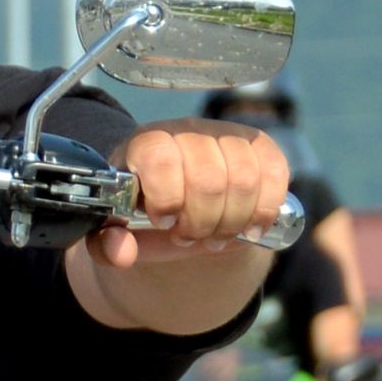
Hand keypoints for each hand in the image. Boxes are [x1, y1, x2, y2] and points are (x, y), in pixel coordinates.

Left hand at [94, 119, 286, 272]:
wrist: (188, 208)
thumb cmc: (150, 218)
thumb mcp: (121, 234)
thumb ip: (107, 246)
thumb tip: (120, 251)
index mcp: (144, 144)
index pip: (158, 154)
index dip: (166, 196)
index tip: (165, 222)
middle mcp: (186, 129)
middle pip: (207, 176)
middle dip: (202, 222)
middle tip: (192, 237)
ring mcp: (226, 133)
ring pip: (244, 178)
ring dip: (232, 221)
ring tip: (217, 235)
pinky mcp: (259, 144)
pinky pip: (274, 172)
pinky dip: (265, 208)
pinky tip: (250, 226)